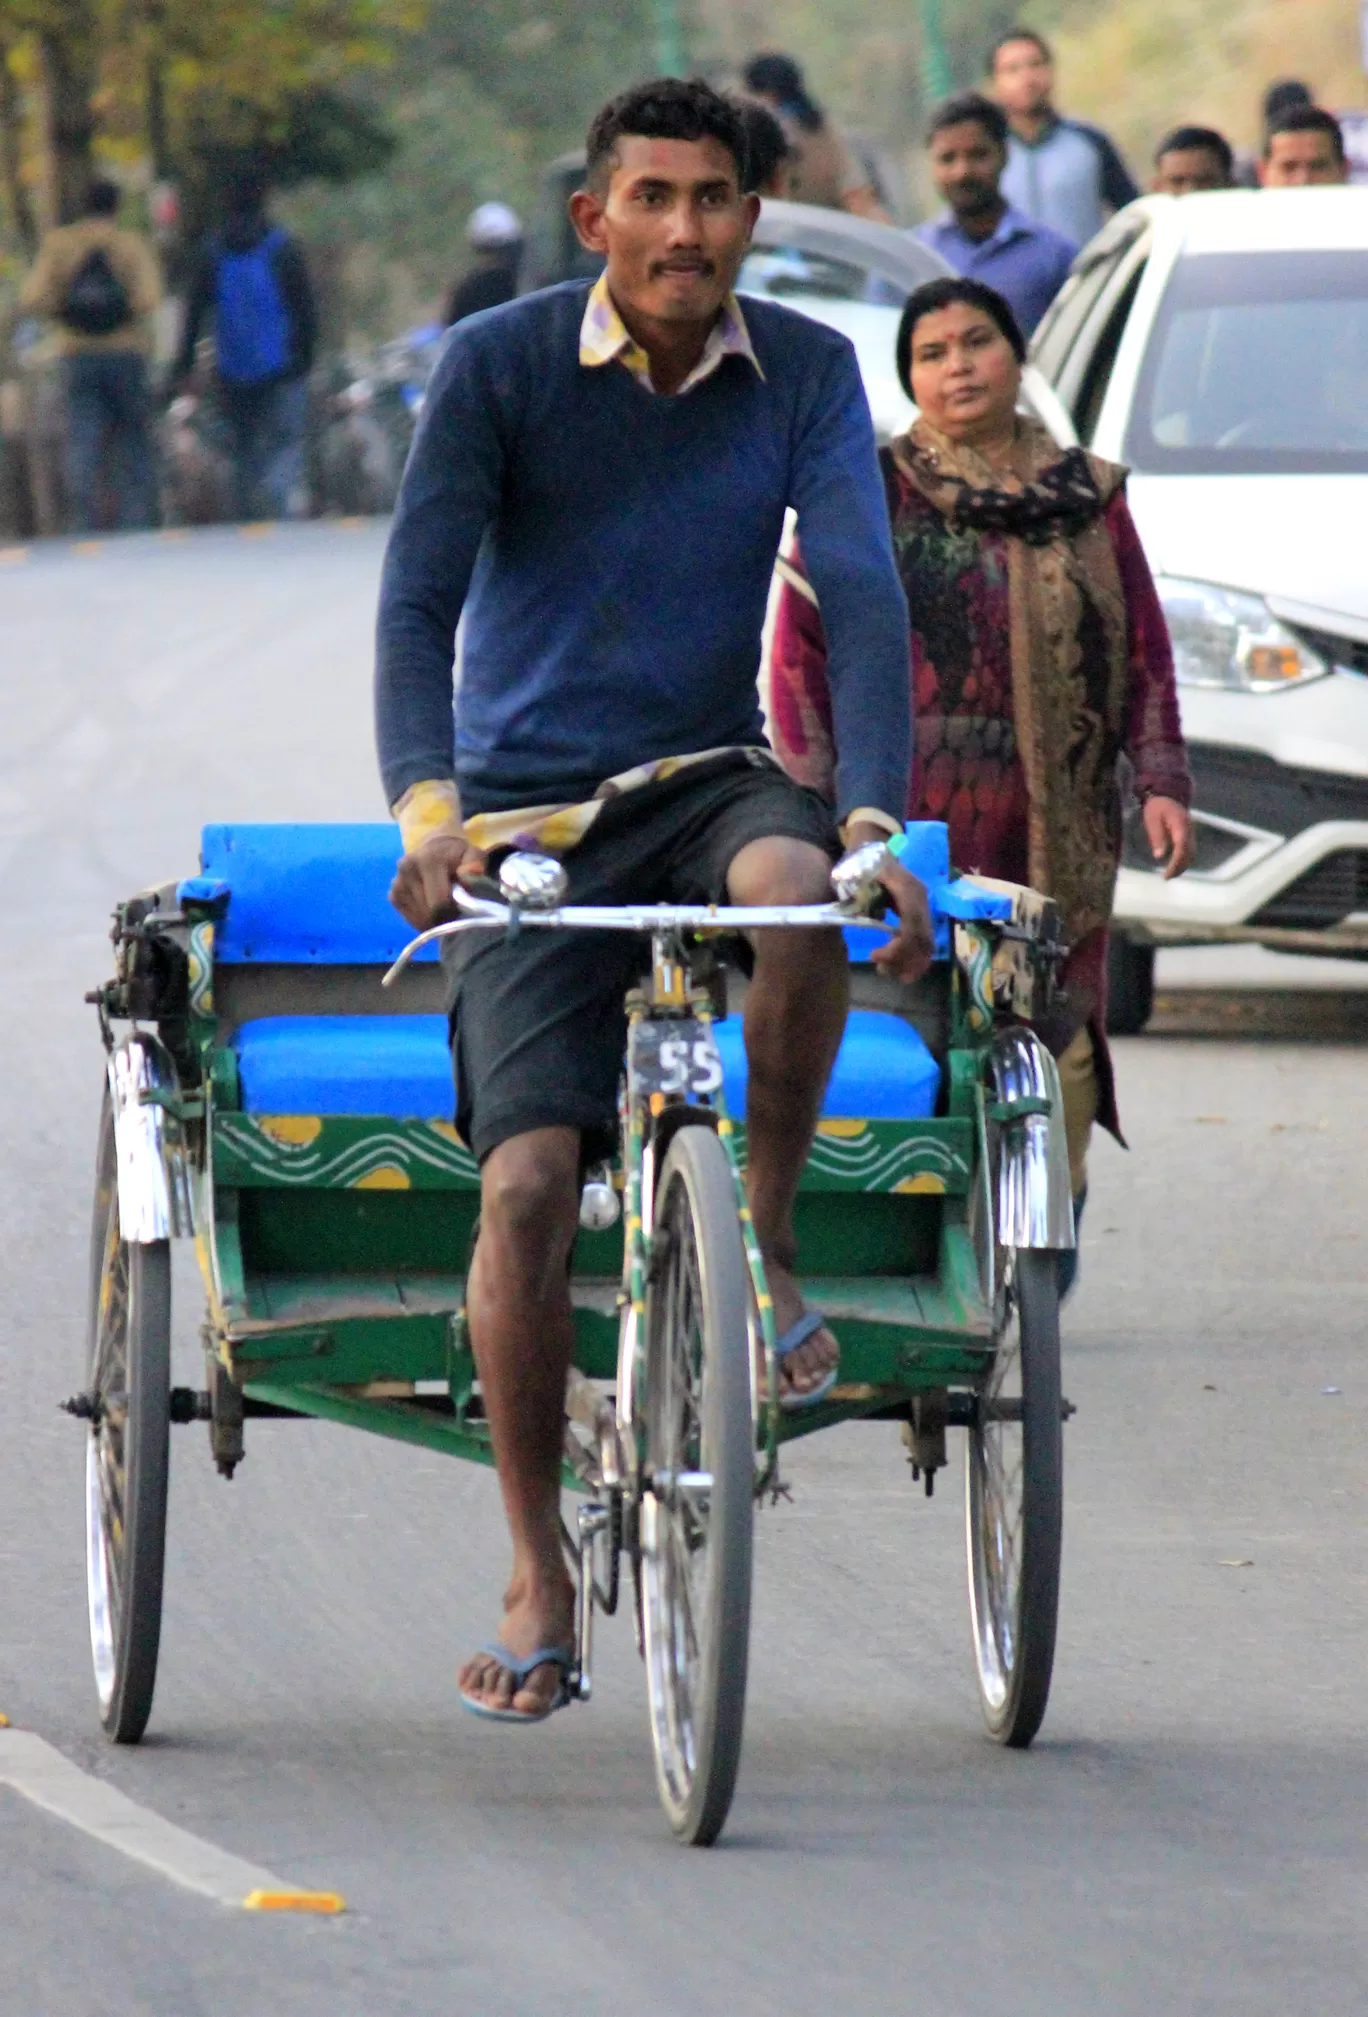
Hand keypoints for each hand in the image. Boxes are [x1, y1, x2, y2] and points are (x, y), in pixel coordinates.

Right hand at [389, 832, 487, 929]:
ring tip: (444, 906)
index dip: (453, 912)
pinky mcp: (393, 894)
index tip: (462, 909)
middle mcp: (407, 869)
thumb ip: (475, 863)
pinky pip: (410, 918)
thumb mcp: (472, 854)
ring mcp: (397, 883)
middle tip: (455, 909)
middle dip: (444, 917)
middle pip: (429, 913)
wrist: (436, 847)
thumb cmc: (457, 855)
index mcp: (428, 860)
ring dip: (434, 919)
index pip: (439, 902)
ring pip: (420, 918)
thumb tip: (470, 874)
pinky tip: (431, 907)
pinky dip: (423, 919)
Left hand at [842, 823, 934, 982]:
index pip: (912, 924)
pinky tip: (899, 970)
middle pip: (922, 938)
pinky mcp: (918, 915)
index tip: (873, 955)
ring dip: (910, 963)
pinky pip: (924, 942)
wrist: (873, 846)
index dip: (897, 947)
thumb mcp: (852, 872)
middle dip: (902, 959)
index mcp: (906, 888)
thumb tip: (852, 915)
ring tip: (885, 972)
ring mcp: (922, 907)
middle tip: (879, 968)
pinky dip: (915, 959)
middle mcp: (920, 898)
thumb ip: (854, 893)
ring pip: (927, 943)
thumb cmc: (860, 860)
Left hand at [1142, 796, 1193, 879]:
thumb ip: (1157, 837)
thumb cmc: (1157, 807)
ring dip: (1183, 866)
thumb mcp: (1152, 819)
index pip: (1181, 846)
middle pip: (1189, 853)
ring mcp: (1191, 832)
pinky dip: (1184, 861)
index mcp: (1180, 824)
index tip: (1166, 873)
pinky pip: (1190, 851)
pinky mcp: (1189, 835)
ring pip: (1191, 853)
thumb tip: (1159, 856)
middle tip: (1166, 877)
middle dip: (1179, 867)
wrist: (1167, 795)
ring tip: (1169, 875)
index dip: (1176, 862)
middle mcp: (1189, 829)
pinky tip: (1174, 867)